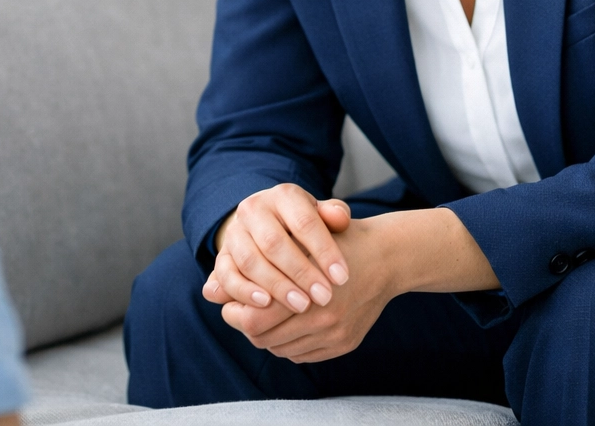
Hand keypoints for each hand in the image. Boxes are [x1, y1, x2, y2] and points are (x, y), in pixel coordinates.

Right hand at [202, 184, 350, 314]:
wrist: (269, 227)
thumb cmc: (305, 224)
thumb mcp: (322, 215)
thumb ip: (334, 215)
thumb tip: (339, 218)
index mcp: (283, 195)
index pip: (304, 221)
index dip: (324, 250)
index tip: (342, 277)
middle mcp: (253, 209)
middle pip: (274, 242)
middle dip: (301, 272)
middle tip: (324, 297)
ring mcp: (234, 232)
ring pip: (250, 260)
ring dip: (276, 285)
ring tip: (301, 305)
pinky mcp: (222, 256)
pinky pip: (227, 275)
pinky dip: (244, 291)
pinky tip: (265, 305)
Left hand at [220, 213, 395, 361]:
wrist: (386, 256)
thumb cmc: (333, 239)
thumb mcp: (294, 240)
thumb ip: (251, 267)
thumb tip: (209, 290)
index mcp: (307, 287)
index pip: (254, 320)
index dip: (237, 313)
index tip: (234, 302)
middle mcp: (324, 316)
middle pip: (265, 339)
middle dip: (249, 325)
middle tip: (244, 311)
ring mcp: (336, 333)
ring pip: (282, 349)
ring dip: (268, 336)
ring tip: (264, 316)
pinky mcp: (346, 343)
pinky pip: (304, 355)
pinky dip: (289, 344)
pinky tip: (287, 326)